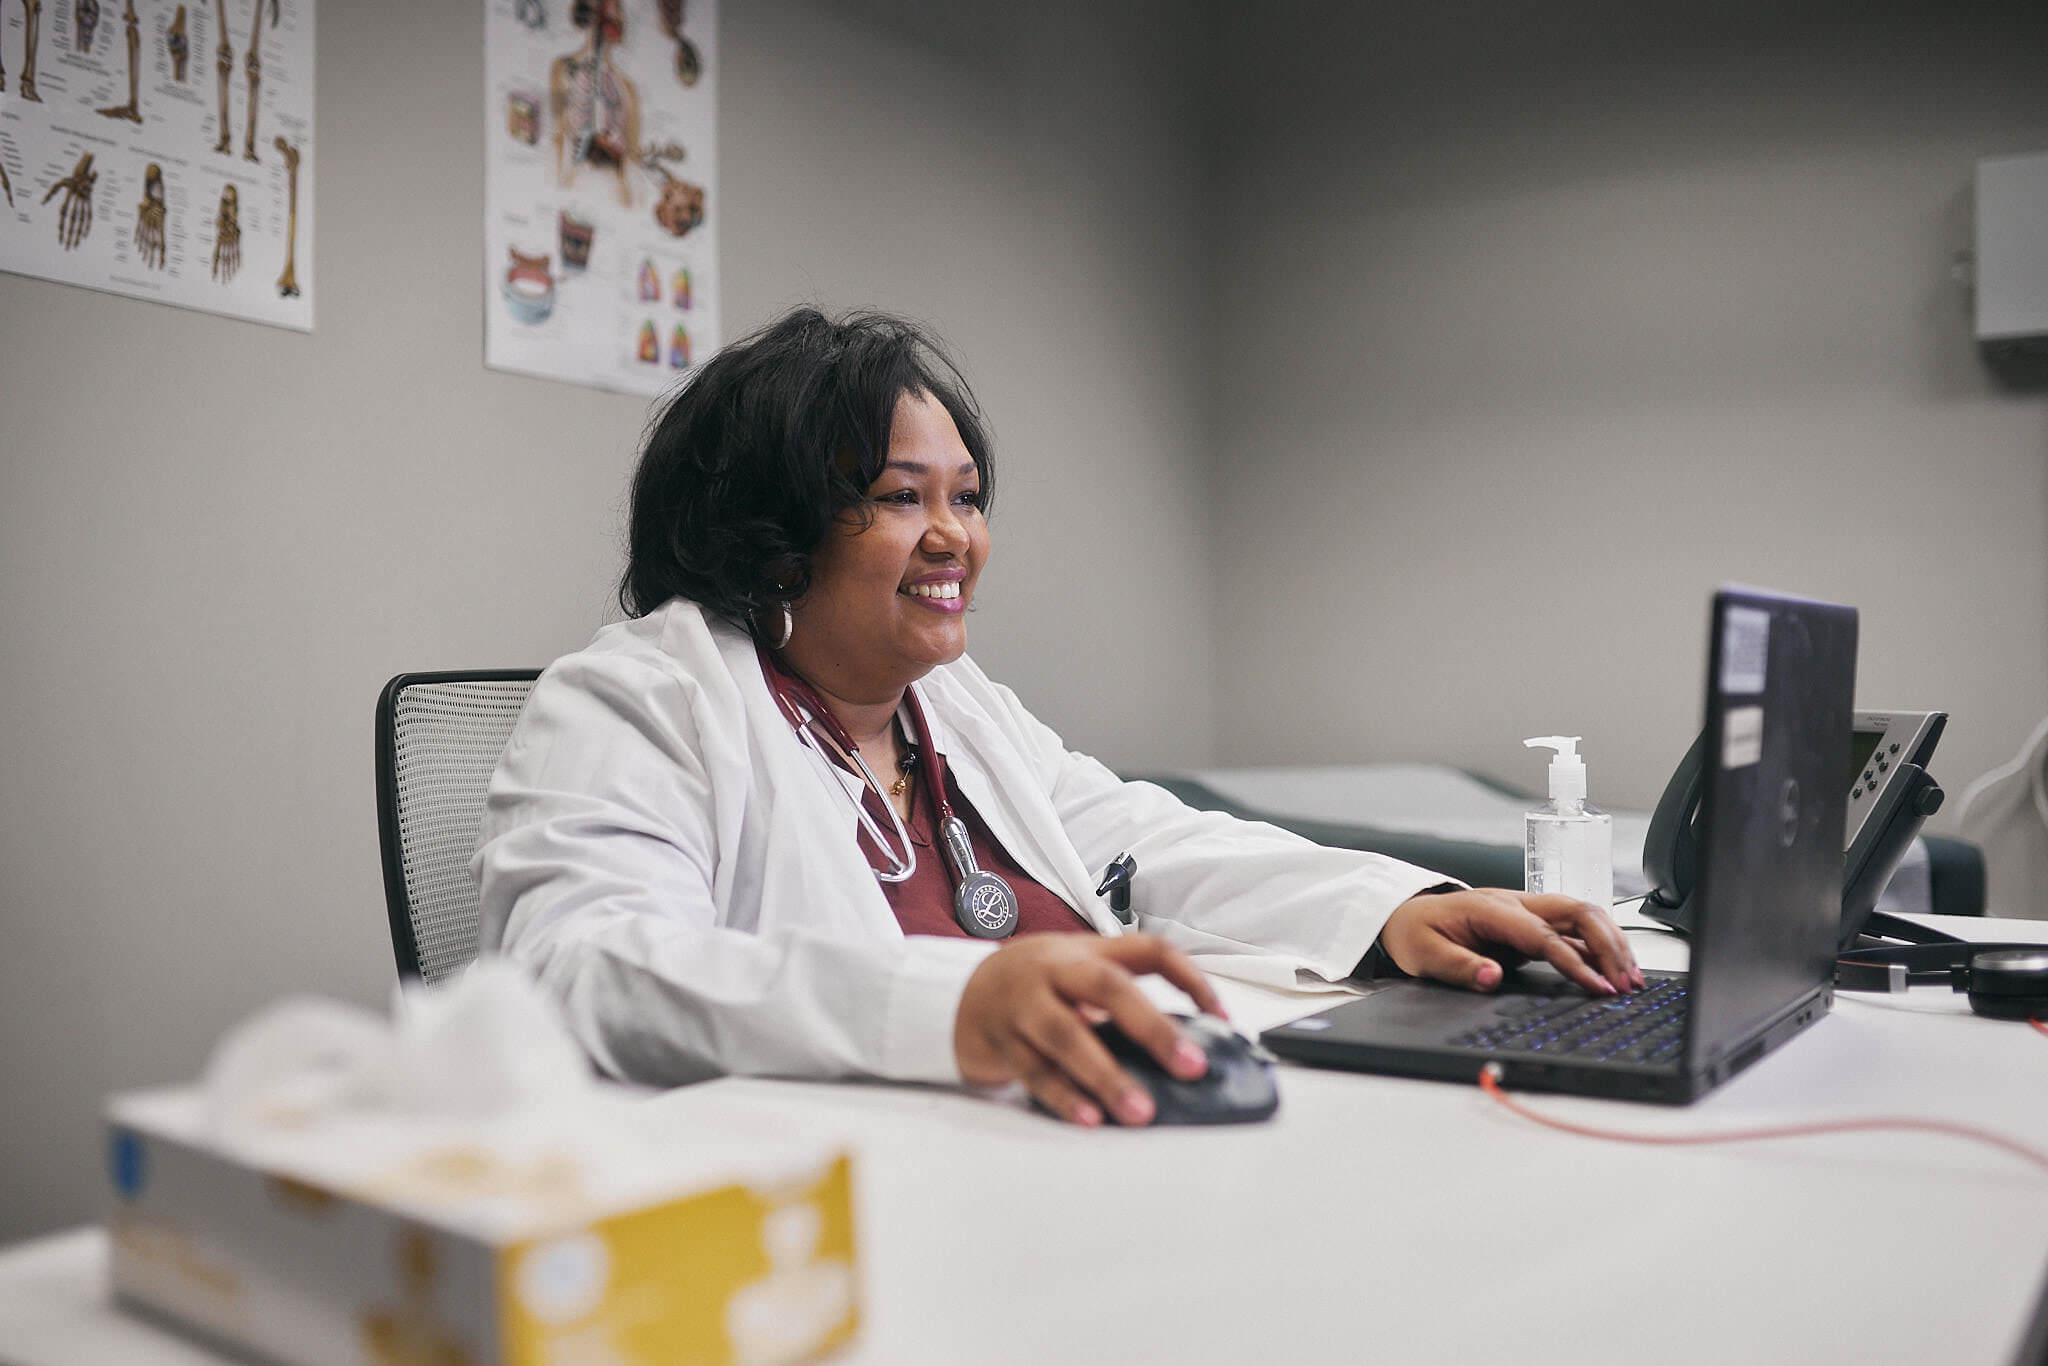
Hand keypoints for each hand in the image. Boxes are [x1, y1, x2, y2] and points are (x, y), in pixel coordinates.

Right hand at [955, 933, 1223, 1127]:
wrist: (955, 996)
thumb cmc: (1033, 988)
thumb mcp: (1076, 975)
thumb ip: (1119, 1002)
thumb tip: (1181, 1050)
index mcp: (1085, 952)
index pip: (1148, 950)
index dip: (1189, 978)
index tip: (1219, 1017)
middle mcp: (1053, 971)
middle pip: (1107, 988)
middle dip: (1153, 1027)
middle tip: (1191, 1065)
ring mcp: (1022, 1005)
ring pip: (1066, 1035)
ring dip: (1106, 1076)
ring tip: (1139, 1111)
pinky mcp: (999, 1042)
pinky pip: (1034, 1071)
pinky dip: (1064, 1097)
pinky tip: (1090, 1118)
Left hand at [1377, 887, 1642, 995]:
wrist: (1406, 915)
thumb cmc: (1417, 932)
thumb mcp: (1425, 955)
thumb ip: (1460, 966)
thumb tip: (1492, 977)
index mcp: (1492, 908)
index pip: (1544, 935)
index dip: (1574, 961)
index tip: (1597, 987)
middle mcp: (1517, 904)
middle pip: (1578, 911)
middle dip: (1608, 946)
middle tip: (1626, 983)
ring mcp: (1527, 911)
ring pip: (1583, 916)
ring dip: (1611, 944)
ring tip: (1631, 978)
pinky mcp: (1531, 925)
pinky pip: (1574, 931)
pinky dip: (1598, 948)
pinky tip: (1613, 971)